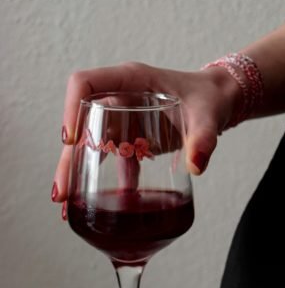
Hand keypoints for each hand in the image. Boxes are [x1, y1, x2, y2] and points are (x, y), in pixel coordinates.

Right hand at [51, 60, 242, 209]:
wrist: (220, 102)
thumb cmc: (211, 98)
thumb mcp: (209, 115)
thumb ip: (204, 138)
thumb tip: (196, 166)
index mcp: (131, 79)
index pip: (85, 83)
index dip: (71, 108)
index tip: (71, 140)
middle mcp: (120, 97)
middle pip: (80, 123)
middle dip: (68, 158)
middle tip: (61, 193)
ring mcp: (123, 118)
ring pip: (89, 144)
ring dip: (77, 173)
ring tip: (66, 205)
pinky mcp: (131, 137)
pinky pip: (110, 158)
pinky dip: (103, 181)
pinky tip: (98, 208)